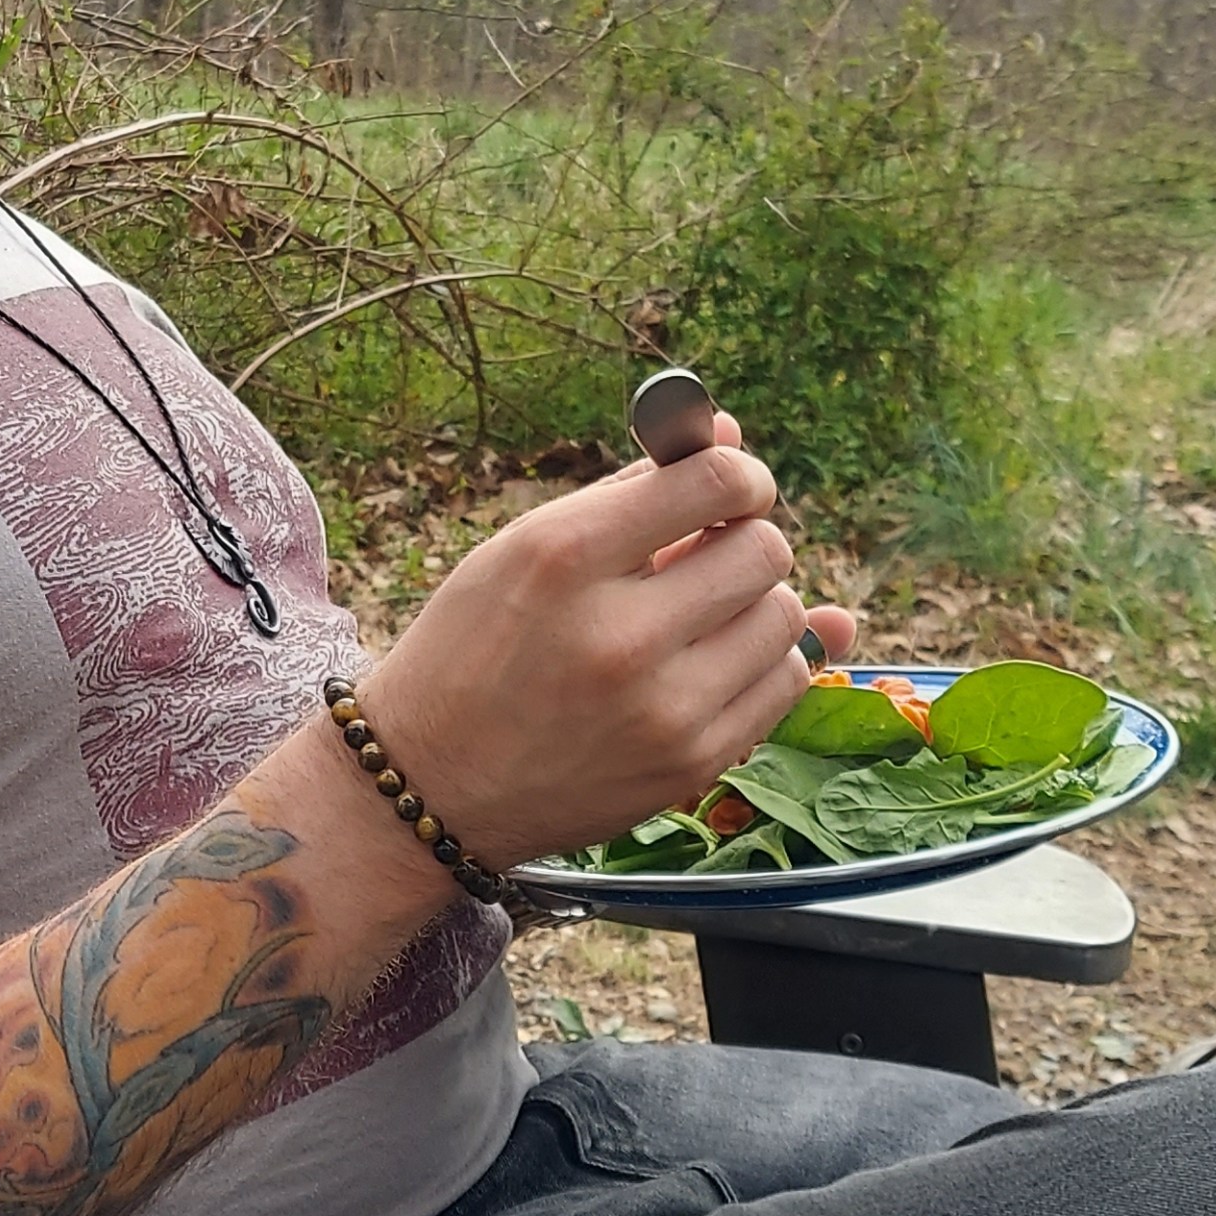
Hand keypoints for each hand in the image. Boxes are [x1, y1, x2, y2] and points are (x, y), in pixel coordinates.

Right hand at [360, 416, 853, 869]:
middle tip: (707, 553)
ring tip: (700, 614)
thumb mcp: (526, 548)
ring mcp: (661, 708)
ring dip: (755, 603)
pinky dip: (761, 661)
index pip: (714, 483)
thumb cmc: (475, 644)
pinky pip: (783, 684)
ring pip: (783, 617)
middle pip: (763, 550)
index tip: (731, 487)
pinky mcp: (689, 765)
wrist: (432, 782)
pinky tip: (711, 661)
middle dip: (744, 539)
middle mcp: (618, 633)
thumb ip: (630, 491)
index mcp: (565, 556)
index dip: (740, 474)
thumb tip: (728, 433)